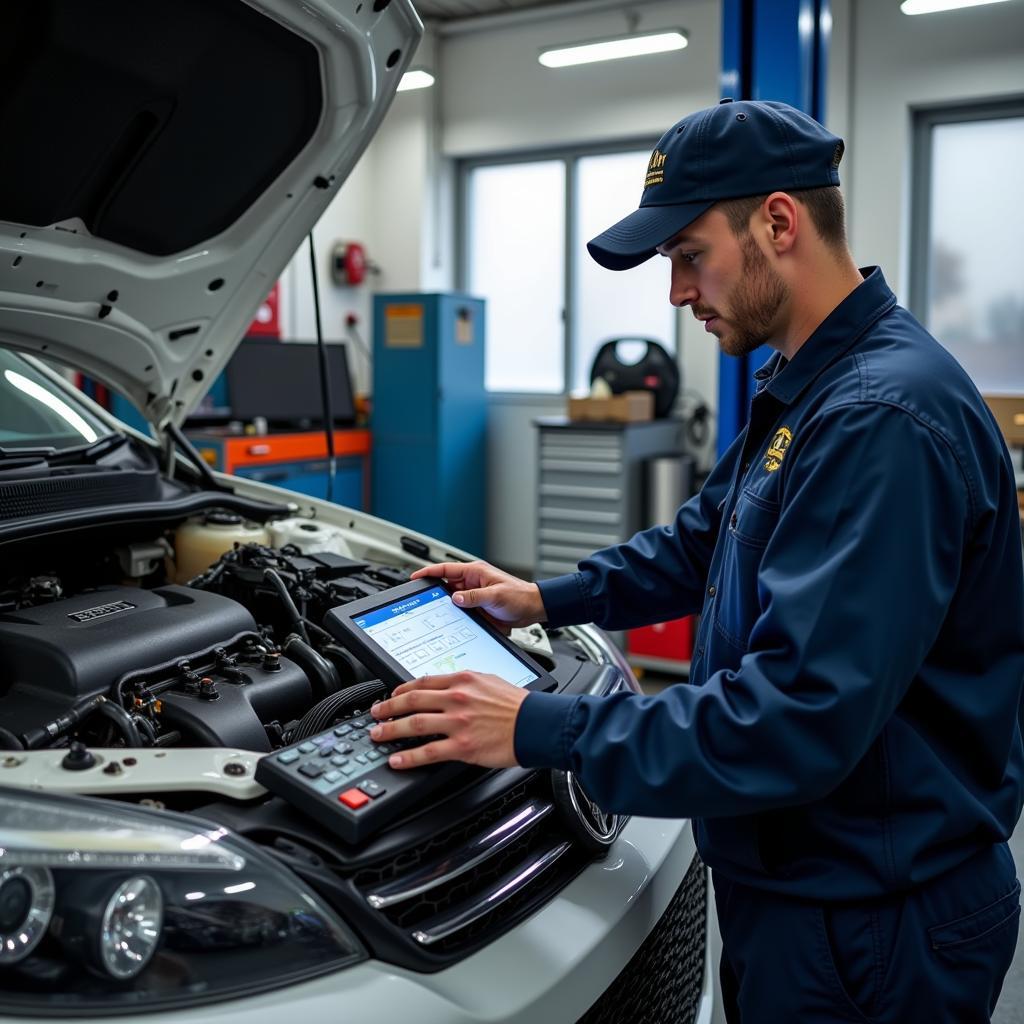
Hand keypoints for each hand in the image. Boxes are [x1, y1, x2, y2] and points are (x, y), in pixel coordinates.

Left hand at [369, 671, 528, 769]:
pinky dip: (409, 757)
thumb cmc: (519, 705)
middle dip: (388, 708)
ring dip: (391, 730)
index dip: (402, 690)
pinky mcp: (463, 747)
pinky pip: (429, 752)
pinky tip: (398, 760)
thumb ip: (467, 683)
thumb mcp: (490, 681)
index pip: (423, 682)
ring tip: (378, 735)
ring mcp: (458, 723)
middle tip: (375, 714)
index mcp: (463, 681)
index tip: (392, 696)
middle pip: (412, 701)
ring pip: (414, 725)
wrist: (537, 723)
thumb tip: (449, 687)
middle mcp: (457, 699)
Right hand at [410, 561, 546, 629]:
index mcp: (475, 572)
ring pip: (451, 599)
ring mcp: (474, 594)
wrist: (532, 609)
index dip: (429, 572)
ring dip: (444, 605)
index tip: (415, 577)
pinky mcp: (477, 607)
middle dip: (433, 591)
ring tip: (433, 613)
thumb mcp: (496, 596)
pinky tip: (449, 621)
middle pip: (445, 585)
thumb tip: (455, 598)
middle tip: (421, 600)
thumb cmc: (520, 596)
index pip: (446, 569)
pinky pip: (460, 609)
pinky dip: (453, 614)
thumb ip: (475, 597)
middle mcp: (472, 582)